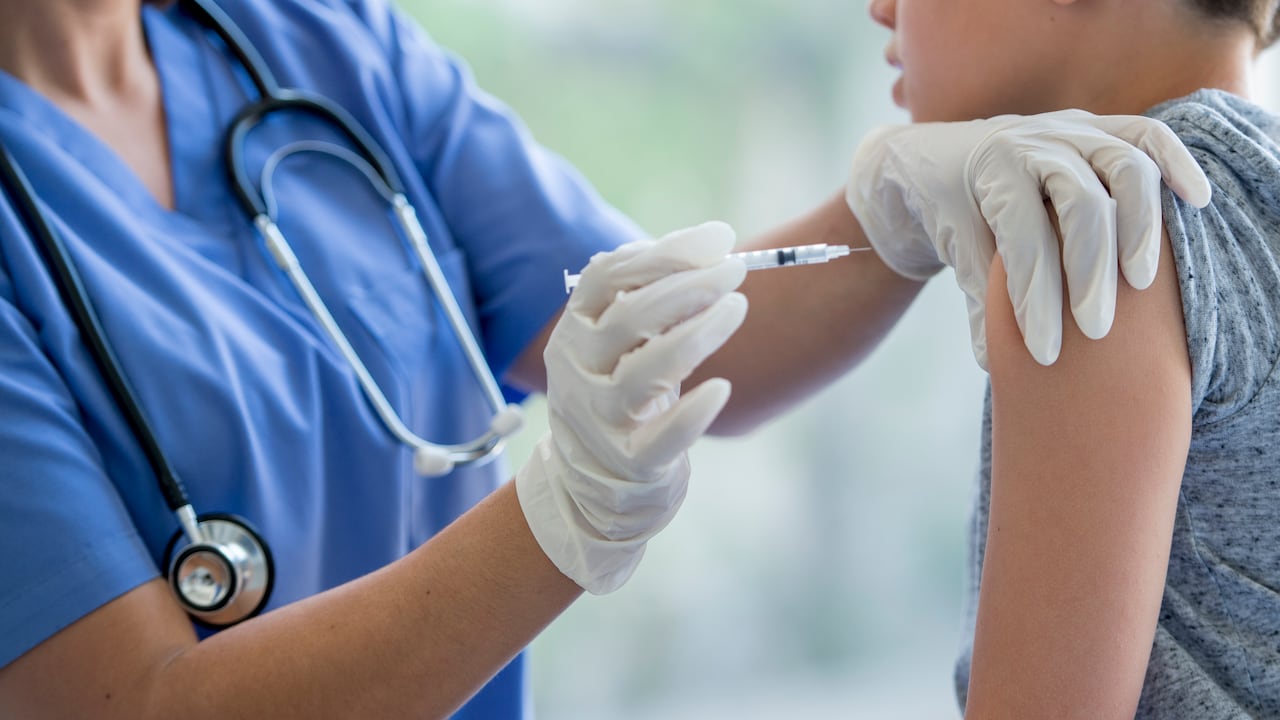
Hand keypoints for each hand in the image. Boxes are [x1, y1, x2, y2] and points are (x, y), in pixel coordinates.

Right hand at [516, 222, 747, 593]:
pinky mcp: (630, 463)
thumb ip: (652, 296)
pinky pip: (662, 437)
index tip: (719, 237)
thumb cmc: (622, 392)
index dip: (664, 252)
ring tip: (737, 307)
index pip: (607, 276)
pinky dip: (692, 414)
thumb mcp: (621, 343)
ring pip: (645, 373)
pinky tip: (721, 389)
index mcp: (574, 330)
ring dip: (696, 334)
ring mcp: (600, 419)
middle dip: (687, 286)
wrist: (593, 484)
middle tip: (736, 270)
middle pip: (629, 318)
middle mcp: (578, 372)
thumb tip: (711, 242)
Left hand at [845, 110, 1211, 367]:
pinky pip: (1149, 136)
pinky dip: (1177, 164)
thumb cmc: (955, 212)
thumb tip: (990, 359)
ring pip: (1125, 168)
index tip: (1045, 352)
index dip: (1036, 300)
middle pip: (1081, 205)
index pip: (1023, 240)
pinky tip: (1195, 200)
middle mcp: (1034, 142)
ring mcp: (1072, 129)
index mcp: (991, 173)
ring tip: (1139, 284)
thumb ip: (977, 298)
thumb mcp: (955, 250)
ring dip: (1140, 228)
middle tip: (1095, 330)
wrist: (945, 158)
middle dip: (1091, 273)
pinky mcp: (1100, 127)